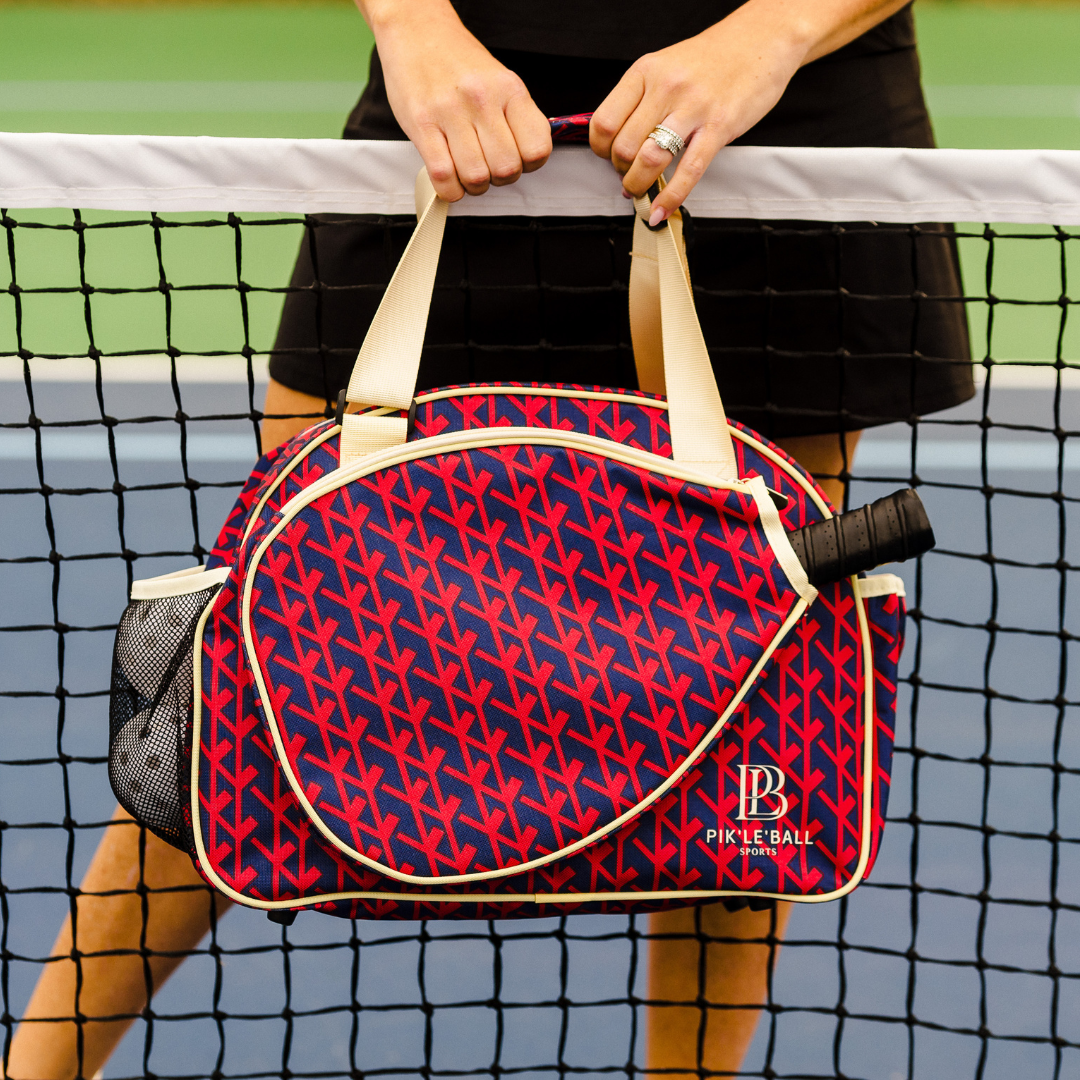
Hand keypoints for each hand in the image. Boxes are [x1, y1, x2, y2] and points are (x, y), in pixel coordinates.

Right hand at [358, 0, 551, 200]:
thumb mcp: (500, 82)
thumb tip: (527, 159)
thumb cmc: (458, 62)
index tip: (517, 160)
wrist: (417, 30)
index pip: (537, 149)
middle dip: (498, 179)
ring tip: (467, 171)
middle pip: (506, 169)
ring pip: (476, 177)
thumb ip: (516, 118)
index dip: (529, 166)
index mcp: (509, 90)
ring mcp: (451, 112)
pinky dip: (450, 189)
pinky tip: (449, 178)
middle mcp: (482, 100)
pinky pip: (443, 176)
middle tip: (488, 167)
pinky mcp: (422, 124)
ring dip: (473, 186)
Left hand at [589, 0, 907, 224]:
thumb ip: (641, 100)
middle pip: (623, 146)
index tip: (609, 157)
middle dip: (620, 171)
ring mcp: (693, 108)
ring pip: (648, 160)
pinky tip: (662, 211)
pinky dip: (670, 199)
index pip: (604, 121)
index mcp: (645, 72)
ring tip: (641, 192)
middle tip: (629, 175)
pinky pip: (688, 172)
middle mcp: (666, 88)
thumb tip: (620, 142)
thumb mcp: (666, 67)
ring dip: (638, 186)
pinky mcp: (719, 127)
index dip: (601, 150)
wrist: (762, 38)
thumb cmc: (713, 59)